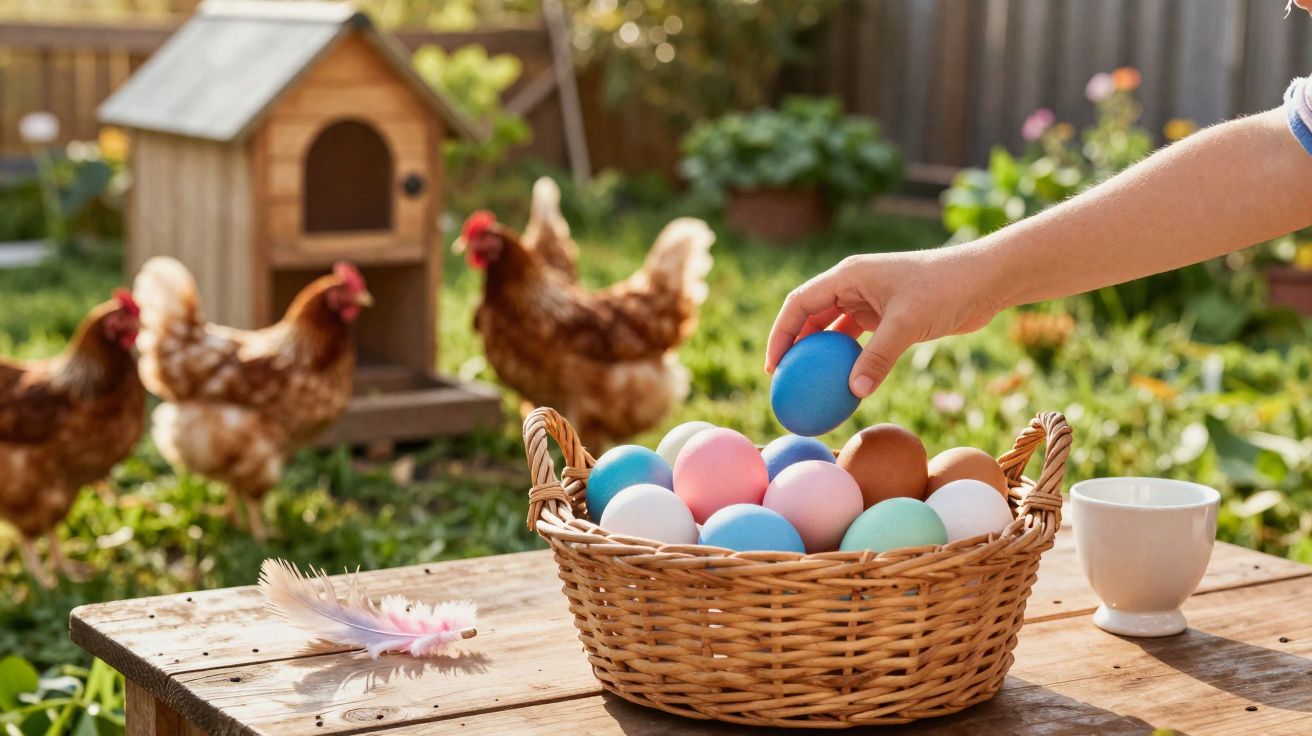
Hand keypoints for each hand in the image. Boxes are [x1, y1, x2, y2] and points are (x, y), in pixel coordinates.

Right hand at [765, 250, 1003, 397]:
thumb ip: (878, 356)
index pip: (800, 303)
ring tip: (808, 386)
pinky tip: (844, 384)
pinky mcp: (888, 317)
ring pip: (833, 330)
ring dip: (821, 356)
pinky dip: (849, 360)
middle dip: (795, 347)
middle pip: (811, 316)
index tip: (774, 366)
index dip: (781, 333)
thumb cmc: (945, 289)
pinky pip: (858, 341)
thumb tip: (854, 391)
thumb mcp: (907, 323)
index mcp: (848, 276)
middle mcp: (854, 286)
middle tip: (785, 382)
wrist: (985, 280)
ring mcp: (871, 301)